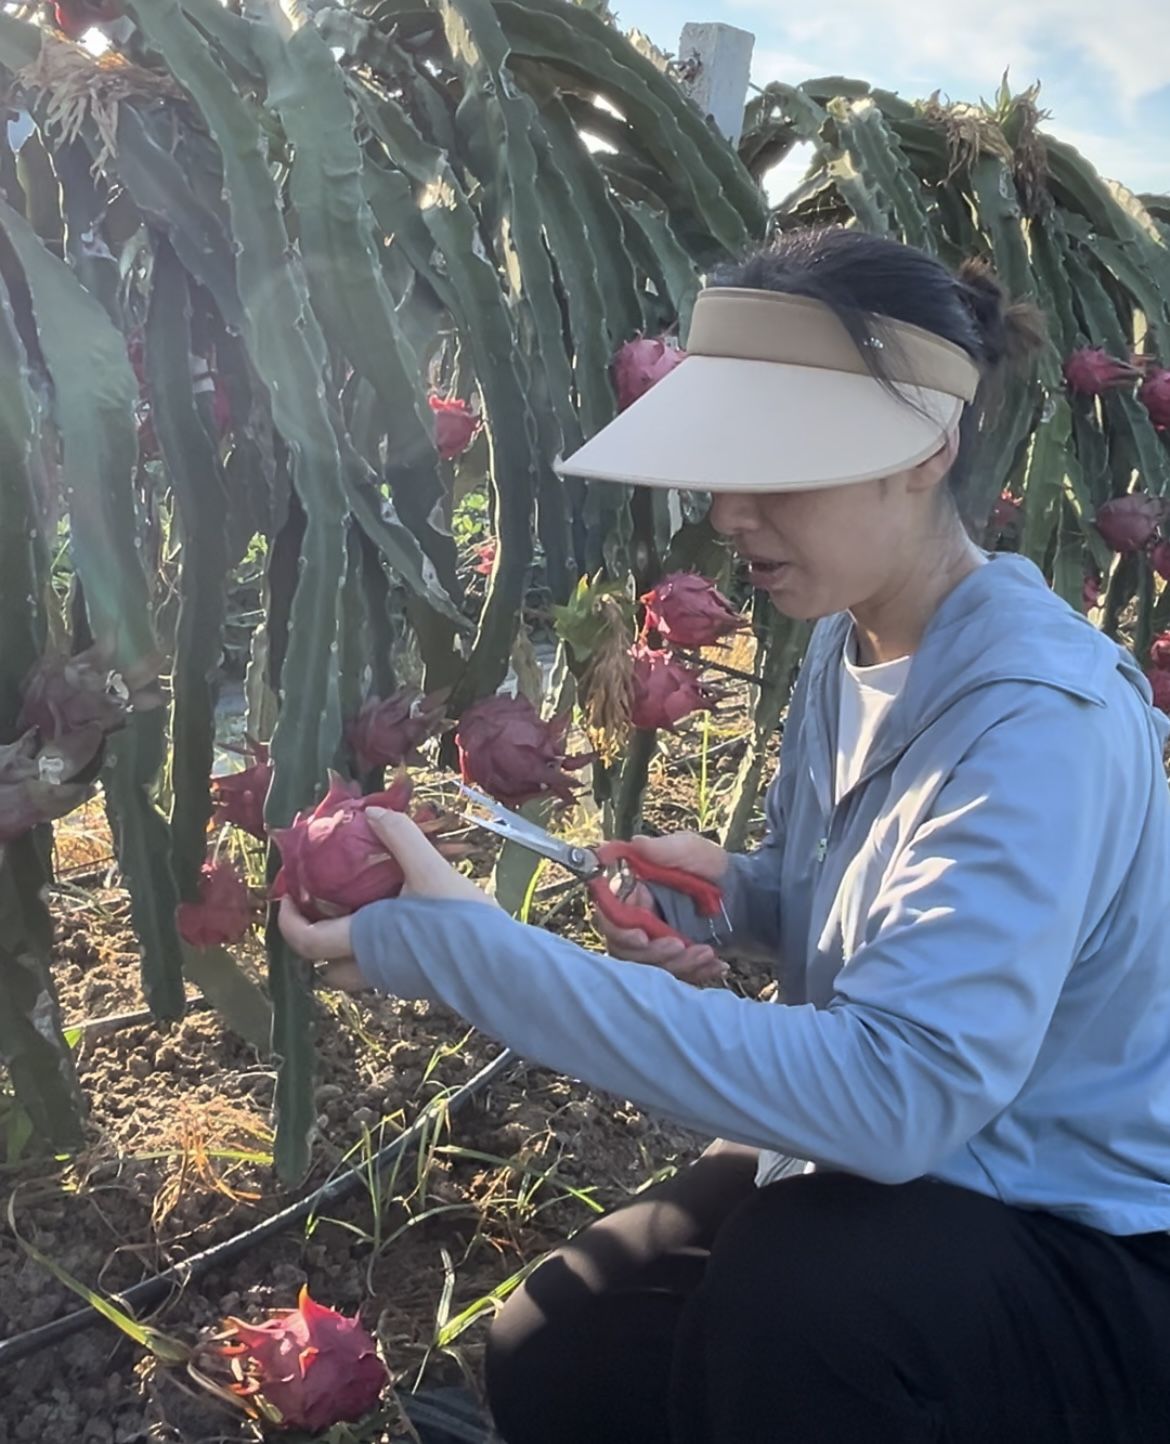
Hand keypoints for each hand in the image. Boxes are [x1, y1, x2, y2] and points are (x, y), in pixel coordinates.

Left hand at [278, 805, 496, 990]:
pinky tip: (403, 923)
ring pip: (356, 971)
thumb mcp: (430, 870)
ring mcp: (396, 978)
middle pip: (327, 968)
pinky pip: (384, 969)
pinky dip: (378, 949)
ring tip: (365, 912)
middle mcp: (373, 965)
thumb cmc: (458, 921)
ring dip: (349, 947)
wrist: (501, 967)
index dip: (288, 922)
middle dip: (319, 943)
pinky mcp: (419, 982)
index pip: (307, 942)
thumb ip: (400, 837)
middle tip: (324, 912)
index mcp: (365, 939)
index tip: (285, 900)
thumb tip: (373, 814)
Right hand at [595, 832, 729, 986]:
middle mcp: (639, 921)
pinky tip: (716, 965)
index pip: (610, 918)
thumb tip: (635, 843)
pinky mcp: (676, 961)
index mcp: (633, 894)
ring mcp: (657, 943)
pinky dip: (696, 974)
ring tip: (706, 952)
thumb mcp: (689, 850)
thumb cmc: (712, 866)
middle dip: (653, 953)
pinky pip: (677, 978)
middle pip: (626, 950)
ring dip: (677, 965)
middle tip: (680, 946)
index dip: (621, 931)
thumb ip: (662, 849)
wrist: (746, 893)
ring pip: (651, 968)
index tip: (643, 936)